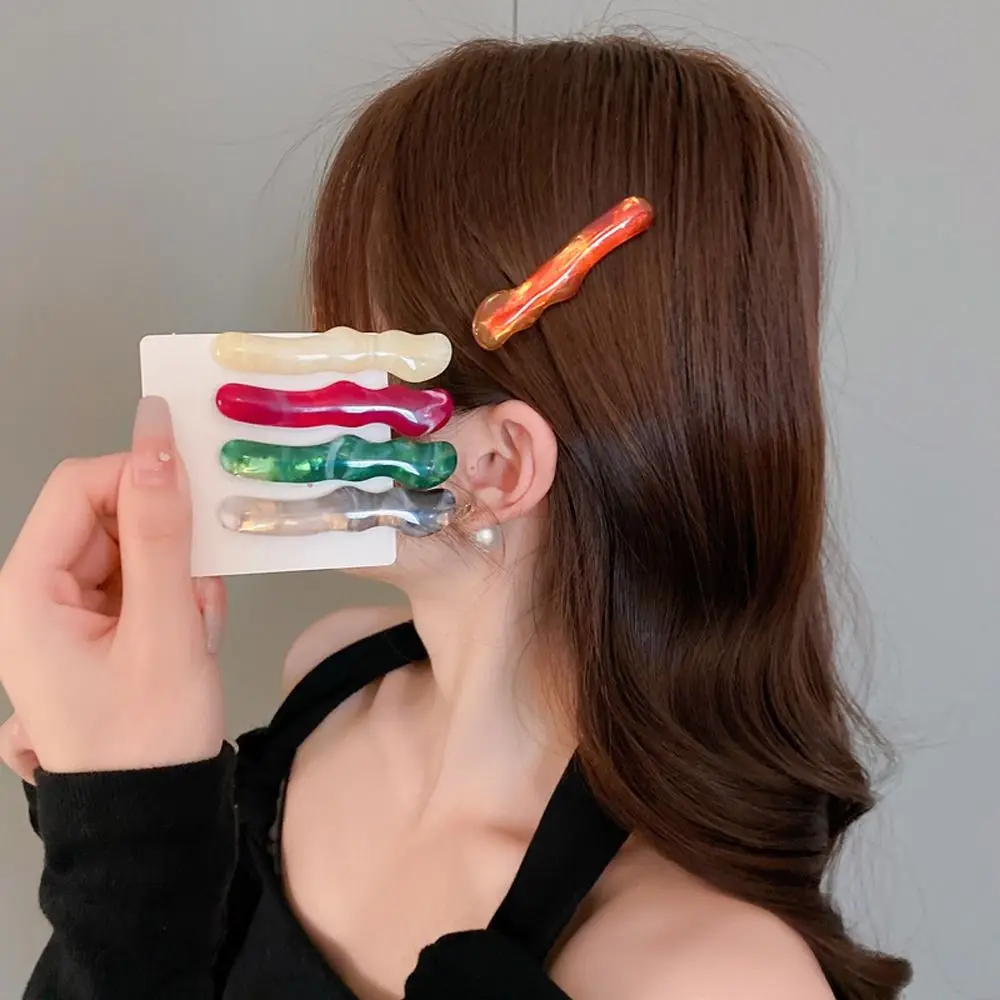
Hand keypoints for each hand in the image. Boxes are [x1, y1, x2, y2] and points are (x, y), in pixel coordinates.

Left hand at [0, 396, 225, 774]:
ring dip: (181, 582)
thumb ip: (162, 531)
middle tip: (198, 597)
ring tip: (192, 636)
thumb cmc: (149, 734)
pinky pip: (146, 584)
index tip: (201, 500)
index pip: (80, 486)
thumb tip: (158, 437)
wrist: (151, 821)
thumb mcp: (165, 628)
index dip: (140, 476)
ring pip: (140, 551)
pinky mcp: (99, 629)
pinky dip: (179, 605)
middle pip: (112, 518)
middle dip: (169, 548)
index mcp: (27, 589)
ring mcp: (70, 612)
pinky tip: (188, 644)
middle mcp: (38, 593)